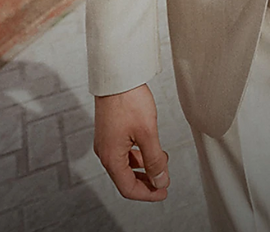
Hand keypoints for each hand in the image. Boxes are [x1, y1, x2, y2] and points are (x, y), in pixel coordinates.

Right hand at [94, 84, 169, 201]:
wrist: (117, 76)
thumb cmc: (129, 100)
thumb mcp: (147, 133)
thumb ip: (155, 160)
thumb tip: (160, 180)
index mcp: (111, 157)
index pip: (128, 188)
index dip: (147, 193)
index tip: (163, 191)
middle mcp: (105, 152)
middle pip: (125, 178)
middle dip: (146, 182)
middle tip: (164, 182)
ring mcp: (106, 141)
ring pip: (125, 164)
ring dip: (143, 168)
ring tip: (162, 163)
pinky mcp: (110, 131)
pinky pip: (123, 152)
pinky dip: (138, 155)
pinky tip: (150, 149)